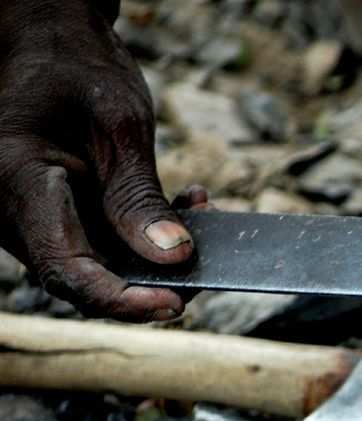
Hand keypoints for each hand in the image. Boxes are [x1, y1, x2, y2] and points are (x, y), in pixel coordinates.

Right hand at [0, 0, 191, 320]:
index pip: (67, 269)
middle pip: (81, 279)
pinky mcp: (51, 216)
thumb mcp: (119, 124)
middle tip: (206, 265)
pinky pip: (98, 245)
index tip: (175, 305)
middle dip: (148, 283)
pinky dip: (143, 237)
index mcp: (15, 181)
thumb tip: (175, 258)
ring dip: (154, 256)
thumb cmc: (76, 66)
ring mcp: (27, 217)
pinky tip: (184, 204)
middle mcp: (10, 210)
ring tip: (199, 210)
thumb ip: (140, 196)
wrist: (49, 39)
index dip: (122, 300)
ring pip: (95, 267)